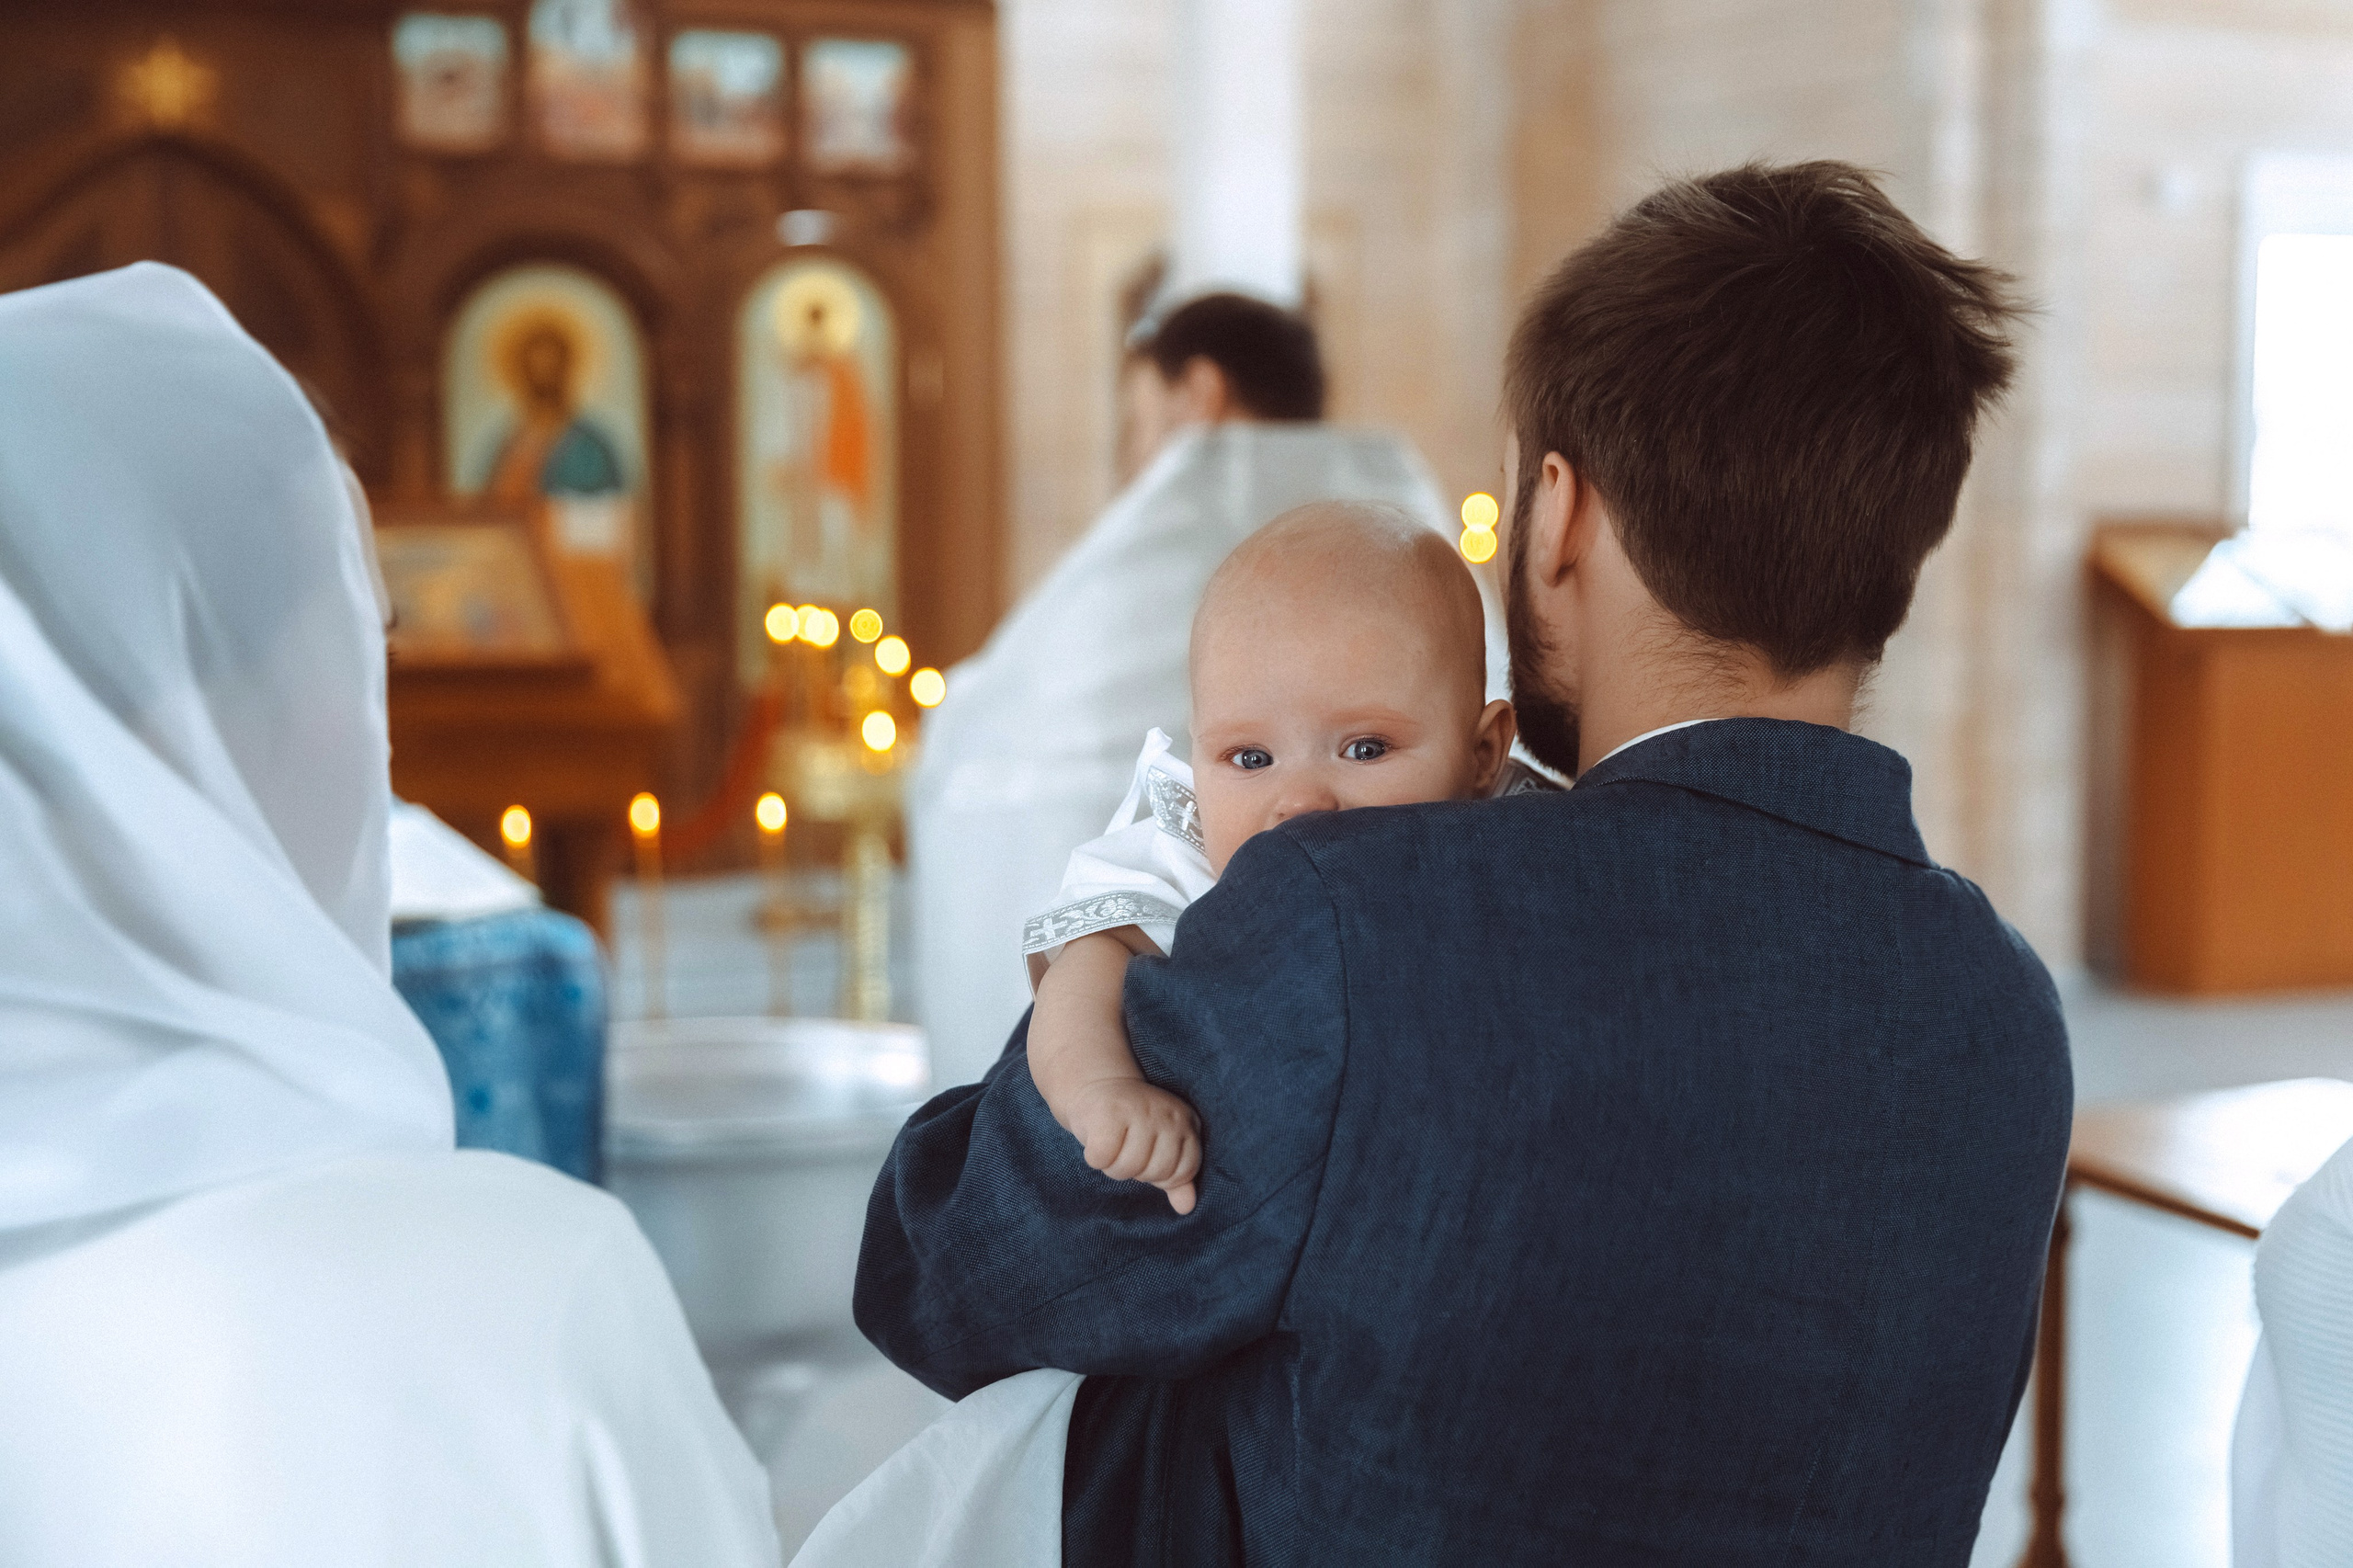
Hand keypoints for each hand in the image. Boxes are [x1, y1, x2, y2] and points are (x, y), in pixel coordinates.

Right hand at [1063, 1079, 1201, 1214]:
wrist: (1100, 1088)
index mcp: (1186, 1122)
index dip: (1162, 1176)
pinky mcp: (1110, 1111)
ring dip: (1112, 1166)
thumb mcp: (1161, 1149)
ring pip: (1127, 1168)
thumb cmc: (1132, 1127)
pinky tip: (1096, 1139)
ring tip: (1112, 1145)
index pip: (1184, 1171)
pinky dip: (1094, 1157)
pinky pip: (1102, 1158)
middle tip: (1126, 1149)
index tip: (1148, 1157)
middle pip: (1156, 1172)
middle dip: (1136, 1171)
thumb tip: (1186, 1208)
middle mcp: (1168, 1113)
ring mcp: (1140, 1109)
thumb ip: (1177, 1179)